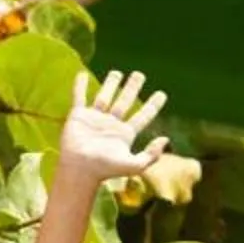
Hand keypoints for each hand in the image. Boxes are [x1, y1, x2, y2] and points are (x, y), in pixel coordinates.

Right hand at [56, 70, 167, 185]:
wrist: (80, 169)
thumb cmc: (106, 169)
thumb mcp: (134, 166)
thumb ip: (151, 155)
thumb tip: (165, 139)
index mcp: (125, 134)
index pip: (143, 116)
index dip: (153, 106)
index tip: (162, 94)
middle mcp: (111, 124)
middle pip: (125, 101)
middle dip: (132, 88)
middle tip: (139, 75)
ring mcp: (94, 119)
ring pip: (104, 97)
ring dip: (110, 84)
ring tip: (117, 72)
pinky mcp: (78, 116)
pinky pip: (79, 96)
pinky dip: (80, 85)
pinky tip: (82, 74)